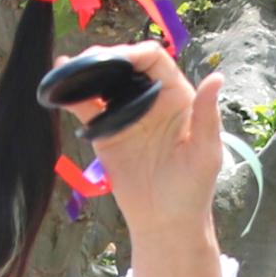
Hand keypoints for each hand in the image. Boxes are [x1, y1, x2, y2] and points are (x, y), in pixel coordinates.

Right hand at [71, 44, 228, 276]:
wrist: (165, 224)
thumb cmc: (192, 190)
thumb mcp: (205, 153)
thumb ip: (207, 115)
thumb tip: (216, 77)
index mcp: (177, 96)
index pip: (154, 60)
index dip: (135, 53)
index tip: (117, 59)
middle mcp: (150, 99)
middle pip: (125, 65)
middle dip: (106, 57)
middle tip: (87, 61)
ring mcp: (126, 115)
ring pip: (104, 81)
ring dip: (87, 70)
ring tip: (71, 66)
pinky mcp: (105, 133)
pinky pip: (87, 107)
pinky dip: (73, 95)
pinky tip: (59, 84)